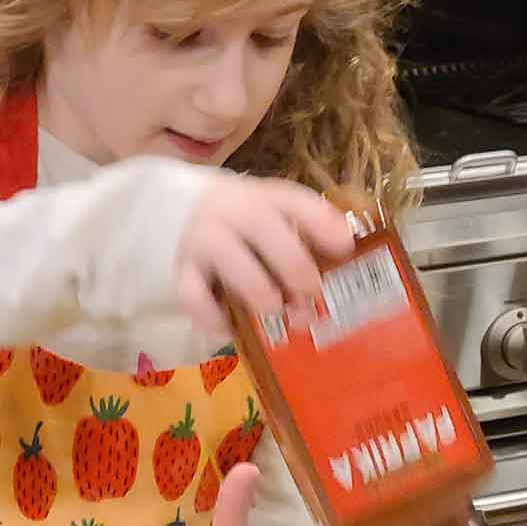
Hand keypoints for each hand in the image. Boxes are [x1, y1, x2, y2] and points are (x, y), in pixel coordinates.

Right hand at [177, 176, 353, 335]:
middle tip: (311, 292)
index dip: (322, 223)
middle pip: (263, 226)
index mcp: (264, 197)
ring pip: (231, 261)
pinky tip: (230, 329)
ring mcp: (203, 240)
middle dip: (294, 265)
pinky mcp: (182, 271)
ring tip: (274, 310)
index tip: (345, 247)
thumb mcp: (276, 216)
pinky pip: (193, 296)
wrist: (184, 212)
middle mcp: (231, 212)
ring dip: (260, 291)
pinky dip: (212, 317)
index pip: (295, 200)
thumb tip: (345, 252)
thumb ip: (308, 233)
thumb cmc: (246, 224)